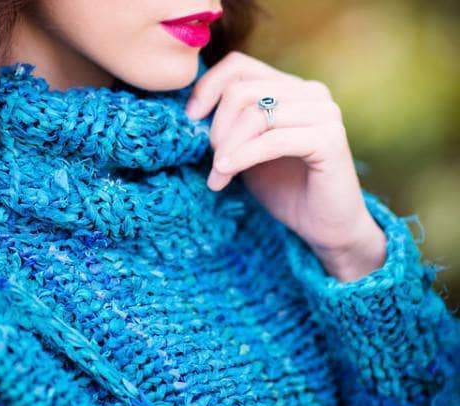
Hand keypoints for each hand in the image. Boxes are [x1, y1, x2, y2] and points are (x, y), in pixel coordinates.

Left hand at [185, 51, 386, 279]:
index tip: (190, 121)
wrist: (324, 226)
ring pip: (256, 114)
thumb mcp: (248, 152)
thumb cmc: (285, 190)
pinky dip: (243, 157)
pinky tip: (226, 174)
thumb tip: (193, 112)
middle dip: (217, 129)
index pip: (239, 66)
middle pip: (242, 91)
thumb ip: (231, 128)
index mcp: (290, 88)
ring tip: (218, 176)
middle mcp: (310, 92)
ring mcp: (323, 112)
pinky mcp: (329, 139)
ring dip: (227, 148)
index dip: (207, 88)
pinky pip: (273, 140)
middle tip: (214, 163)